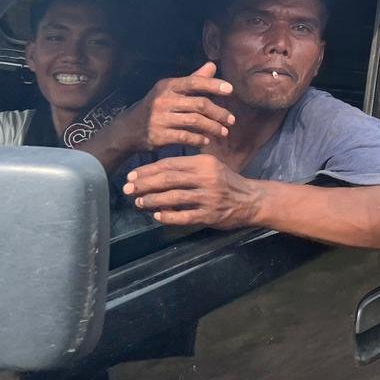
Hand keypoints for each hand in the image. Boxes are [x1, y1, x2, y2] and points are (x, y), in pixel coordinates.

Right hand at [109, 62, 233, 151]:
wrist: (128, 129)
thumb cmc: (157, 107)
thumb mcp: (171, 90)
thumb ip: (193, 80)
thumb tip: (213, 65)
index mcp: (168, 86)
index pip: (195, 82)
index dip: (214, 85)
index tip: (231, 90)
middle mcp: (163, 100)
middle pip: (199, 104)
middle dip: (219, 113)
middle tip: (231, 120)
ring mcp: (159, 118)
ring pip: (195, 122)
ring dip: (213, 128)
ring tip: (223, 132)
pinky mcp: (158, 135)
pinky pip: (185, 137)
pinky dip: (199, 139)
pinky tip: (206, 140)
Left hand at [124, 154, 262, 228]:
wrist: (251, 200)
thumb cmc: (227, 182)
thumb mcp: (211, 166)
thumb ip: (188, 166)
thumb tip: (157, 170)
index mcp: (204, 163)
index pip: (170, 164)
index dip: (148, 170)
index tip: (132, 175)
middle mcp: (206, 178)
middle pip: (169, 179)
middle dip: (145, 184)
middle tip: (127, 189)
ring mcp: (208, 197)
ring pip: (174, 197)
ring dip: (152, 200)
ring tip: (138, 202)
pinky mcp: (210, 214)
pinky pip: (184, 216)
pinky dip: (169, 216)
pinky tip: (157, 215)